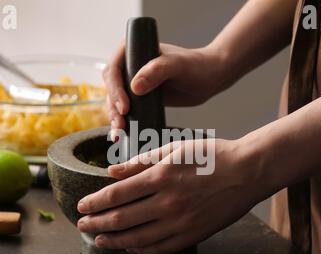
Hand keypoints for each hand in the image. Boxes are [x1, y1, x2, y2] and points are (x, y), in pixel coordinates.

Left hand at [76, 139, 269, 253]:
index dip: (95, 203)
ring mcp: (180, 222)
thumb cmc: (212, 155)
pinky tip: (131, 248)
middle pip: (121, 219)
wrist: (248, 172)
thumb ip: (141, 161)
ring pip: (138, 238)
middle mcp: (167, 203)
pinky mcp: (192, 235)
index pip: (116, 195)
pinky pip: (160, 248)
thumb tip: (113, 172)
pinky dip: (141, 250)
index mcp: (160, 177)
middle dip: (97, 224)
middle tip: (83, 227)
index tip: (82, 207)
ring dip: (114, 240)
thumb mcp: (175, 148)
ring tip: (100, 240)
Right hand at [103, 43, 224, 138]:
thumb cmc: (196, 66)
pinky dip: (123, 122)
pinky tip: (122, 135)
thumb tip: (135, 87)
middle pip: (111, 88)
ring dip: (115, 118)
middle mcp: (129, 65)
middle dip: (113, 108)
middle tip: (120, 125)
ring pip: (115, 101)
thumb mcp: (178, 65)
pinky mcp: (140, 97)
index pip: (113, 70)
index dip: (115, 90)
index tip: (125, 107)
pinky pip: (126, 111)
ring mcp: (133, 82)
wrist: (209, 78)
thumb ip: (157, 71)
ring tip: (120, 133)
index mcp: (132, 50)